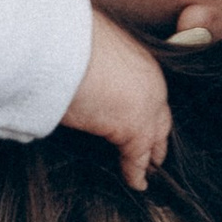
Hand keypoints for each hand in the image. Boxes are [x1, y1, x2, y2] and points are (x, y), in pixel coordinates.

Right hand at [63, 11, 171, 192]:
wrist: (60, 47)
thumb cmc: (62, 38)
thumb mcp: (82, 40)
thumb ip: (88, 55)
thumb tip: (71, 57)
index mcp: (137, 55)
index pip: (149, 86)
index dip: (146, 103)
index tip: (139, 111)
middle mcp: (150, 79)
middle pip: (160, 114)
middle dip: (158, 131)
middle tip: (156, 148)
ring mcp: (146, 105)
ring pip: (155, 136)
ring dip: (152, 153)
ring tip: (150, 168)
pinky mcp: (135, 130)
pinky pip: (137, 158)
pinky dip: (136, 173)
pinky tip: (137, 184)